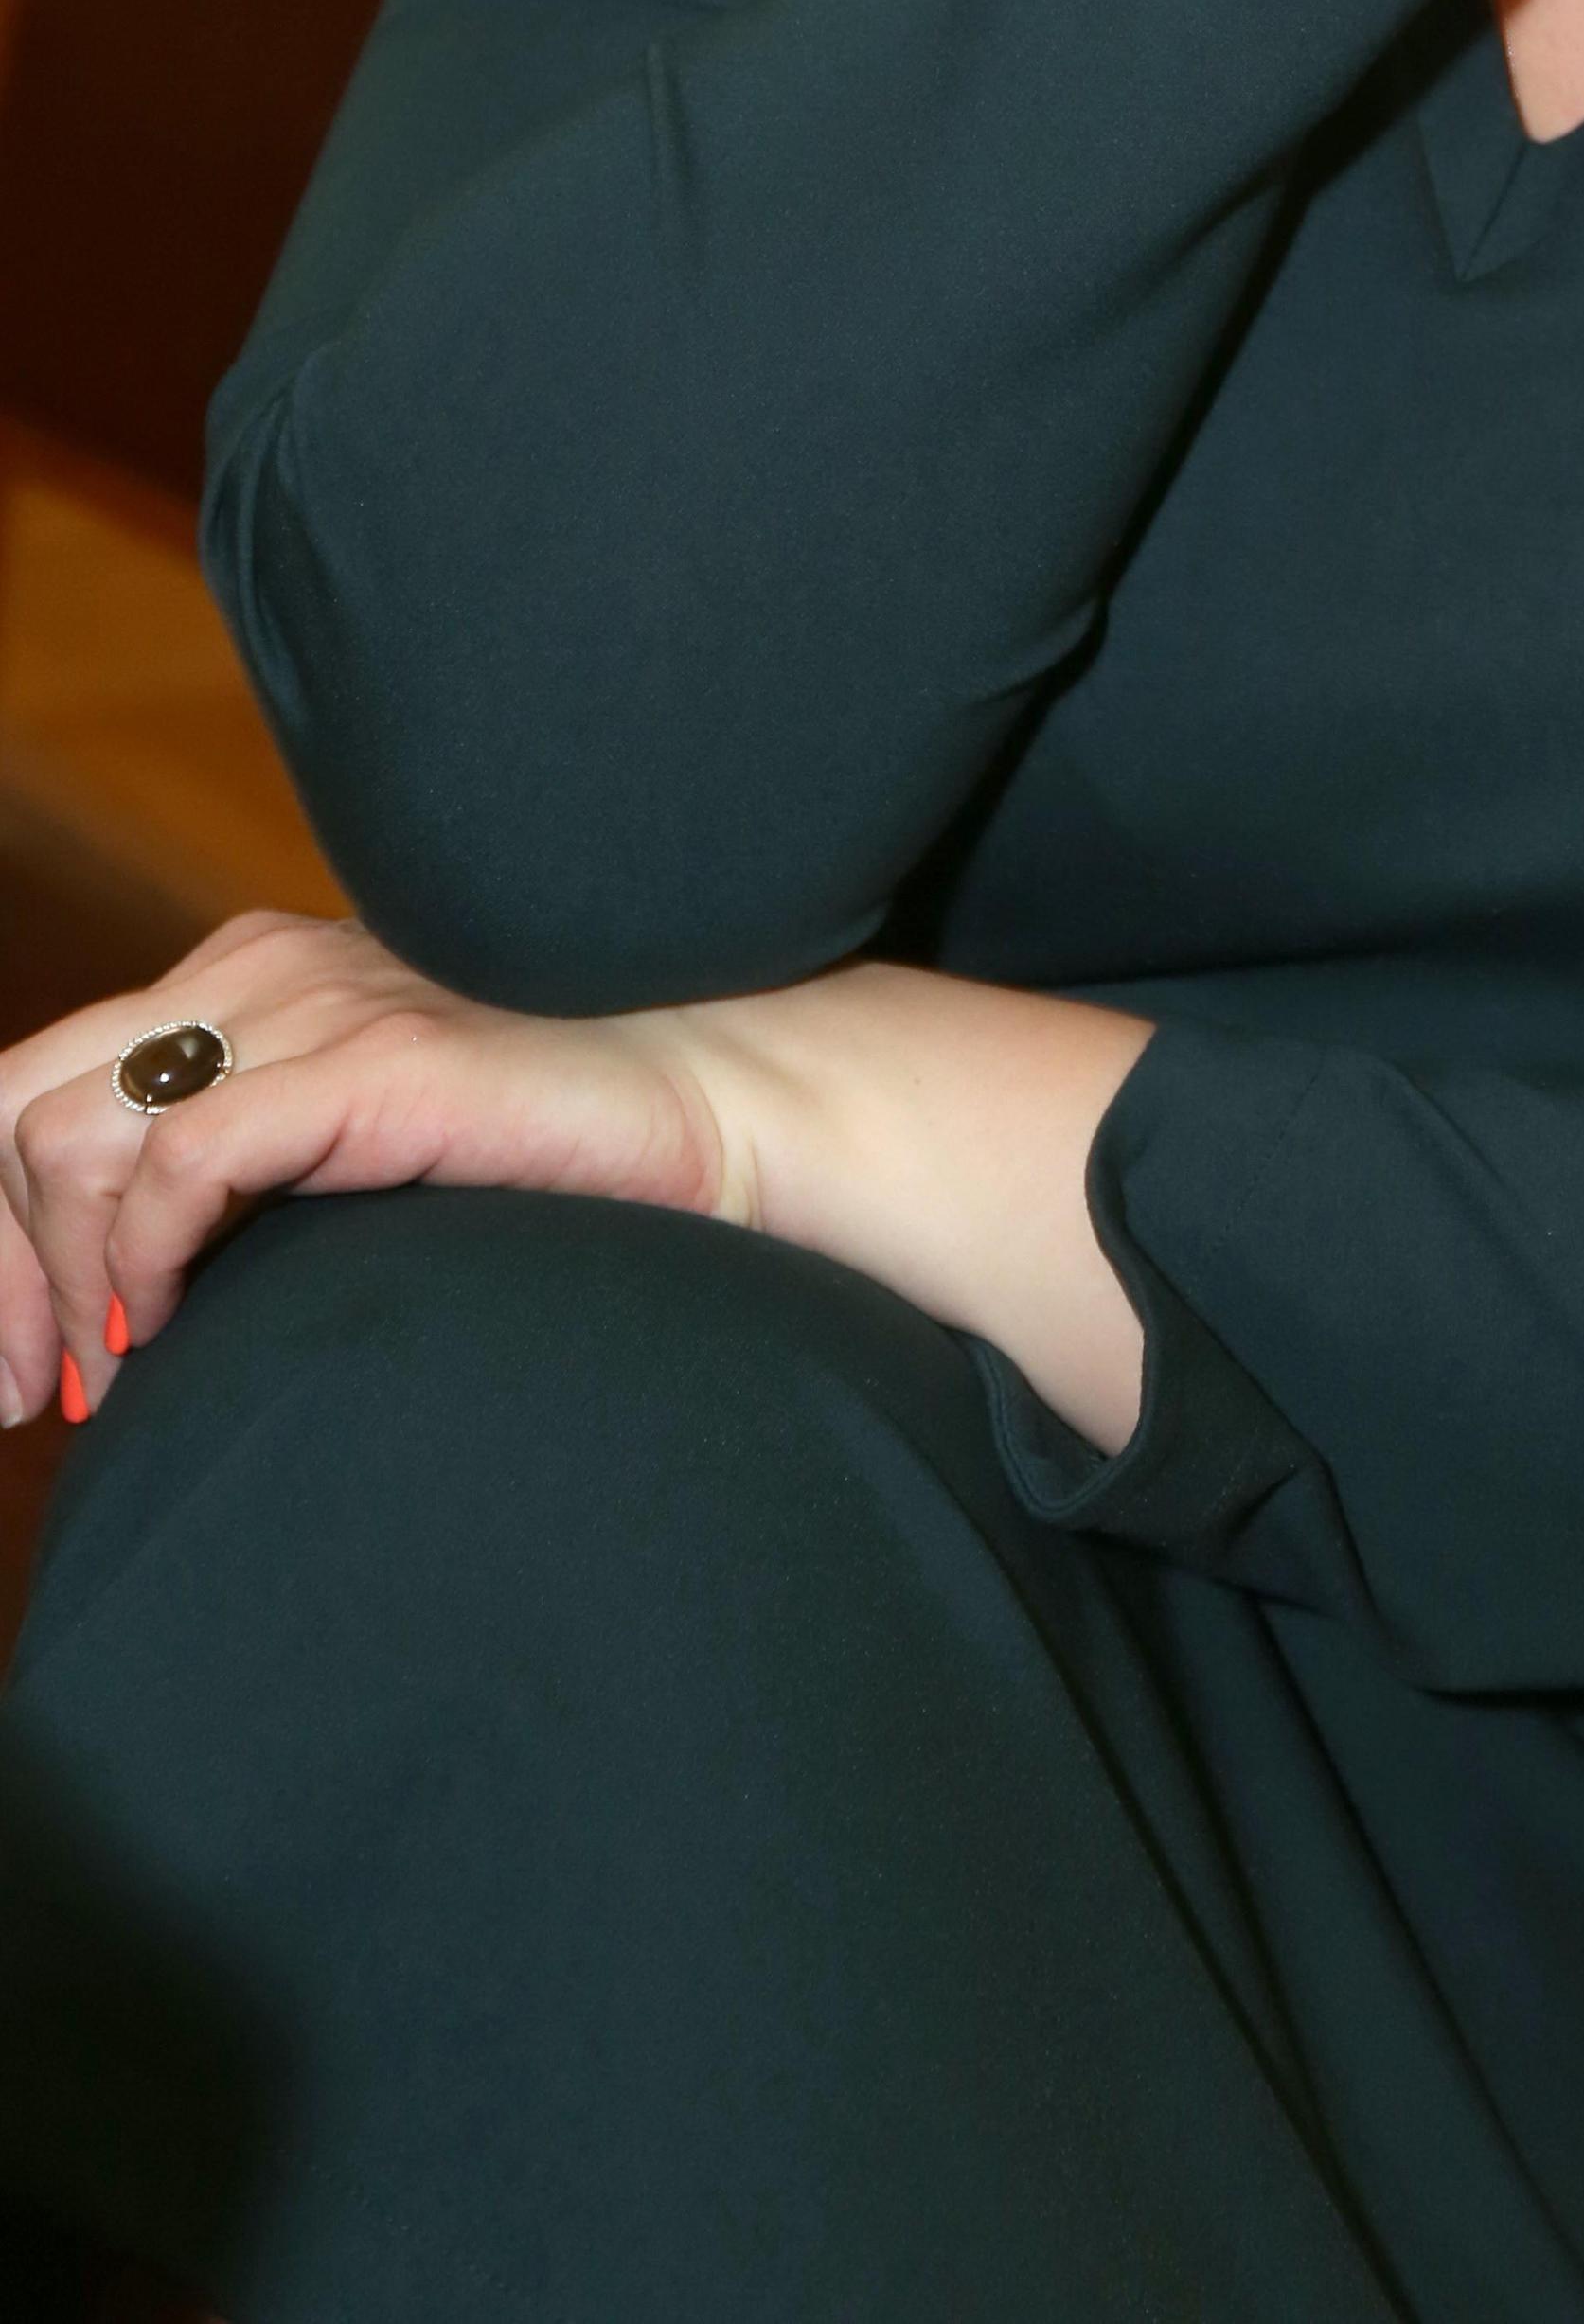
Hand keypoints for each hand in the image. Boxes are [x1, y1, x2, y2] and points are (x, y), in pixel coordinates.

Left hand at [0, 931, 1155, 1463]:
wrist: (732, 1096)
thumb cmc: (559, 1152)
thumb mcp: (370, 1154)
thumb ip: (259, 1177)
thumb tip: (123, 1308)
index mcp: (246, 979)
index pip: (30, 1084)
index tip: (17, 1365)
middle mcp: (259, 969)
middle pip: (11, 1105)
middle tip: (22, 1392)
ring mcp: (315, 1001)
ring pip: (67, 1136)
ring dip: (53, 1283)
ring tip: (105, 1382)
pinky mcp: (377, 1060)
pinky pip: (182, 1162)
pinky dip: (143, 1265)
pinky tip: (174, 1335)